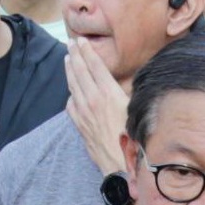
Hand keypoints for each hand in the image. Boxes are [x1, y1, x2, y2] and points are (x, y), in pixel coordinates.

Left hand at [66, 38, 131, 176]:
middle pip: (80, 71)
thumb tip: (127, 83)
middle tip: (71, 44)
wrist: (120, 164)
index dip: (87, 52)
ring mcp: (83, 112)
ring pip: (73, 85)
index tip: (82, 41)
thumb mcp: (136, 110)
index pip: (95, 66)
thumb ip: (128, 94)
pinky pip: (70, 104)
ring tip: (67, 59)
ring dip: (69, 70)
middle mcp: (93, 100)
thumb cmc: (135, 138)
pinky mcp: (79, 124)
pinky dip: (70, 93)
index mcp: (109, 93)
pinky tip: (71, 90)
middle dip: (75, 55)